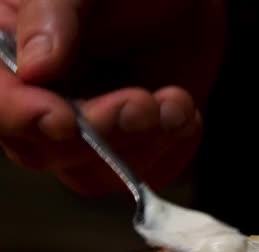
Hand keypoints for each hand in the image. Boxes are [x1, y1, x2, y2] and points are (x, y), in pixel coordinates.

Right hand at [0, 0, 225, 194]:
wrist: (184, 2)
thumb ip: (52, 14)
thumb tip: (35, 69)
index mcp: (11, 55)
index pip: (0, 102)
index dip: (22, 119)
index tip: (64, 120)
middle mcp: (41, 101)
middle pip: (43, 151)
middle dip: (100, 133)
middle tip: (142, 103)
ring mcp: (88, 130)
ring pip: (94, 173)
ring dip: (141, 145)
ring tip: (176, 104)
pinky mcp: (133, 144)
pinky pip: (142, 172)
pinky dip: (170, 151)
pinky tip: (186, 115)